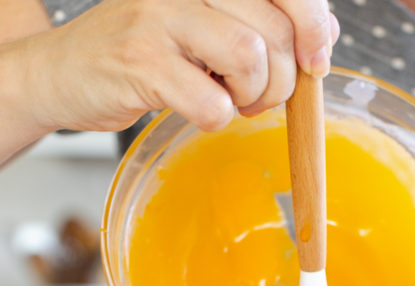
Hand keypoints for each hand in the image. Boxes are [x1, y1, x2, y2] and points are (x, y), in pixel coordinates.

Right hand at [26, 0, 338, 134]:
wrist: (66, 72)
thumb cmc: (145, 49)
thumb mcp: (207, 23)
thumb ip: (263, 21)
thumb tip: (325, 34)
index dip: (313, 24)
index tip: (316, 60)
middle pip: (277, 31)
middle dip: (283, 80)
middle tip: (257, 95)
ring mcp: (161, 15)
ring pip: (251, 58)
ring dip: (252, 98)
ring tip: (230, 100)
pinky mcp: (143, 61)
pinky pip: (213, 104)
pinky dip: (216, 119)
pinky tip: (198, 108)